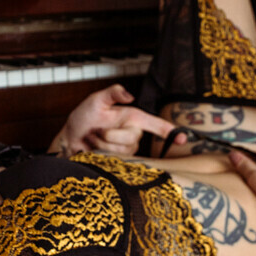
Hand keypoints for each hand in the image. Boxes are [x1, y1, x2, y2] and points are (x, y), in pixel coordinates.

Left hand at [53, 85, 182, 156]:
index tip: (183, 138)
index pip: (156, 125)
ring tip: (94, 138)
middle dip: (109, 135)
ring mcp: (127, 150)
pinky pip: (113, 159)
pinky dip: (99, 152)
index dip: (170, 131)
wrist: (71, 137)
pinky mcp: (119, 162)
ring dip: (101, 143)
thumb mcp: (96, 100)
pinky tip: (93, 148)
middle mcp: (133, 134)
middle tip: (96, 130)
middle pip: (131, 138)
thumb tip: (129, 94)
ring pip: (120, 150)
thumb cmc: (85, 117)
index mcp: (133, 118)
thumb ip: (113, 93)